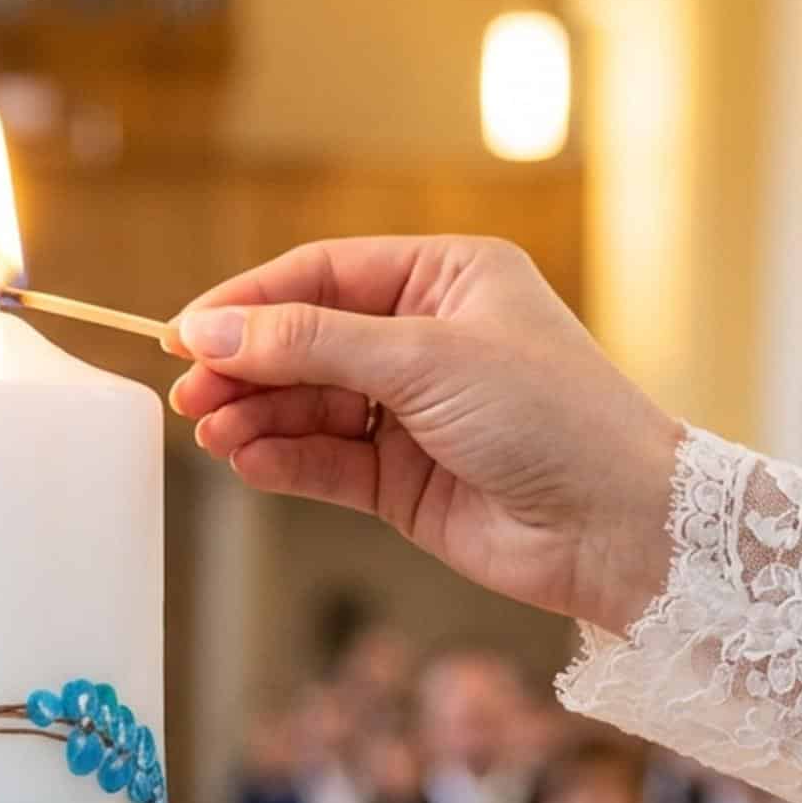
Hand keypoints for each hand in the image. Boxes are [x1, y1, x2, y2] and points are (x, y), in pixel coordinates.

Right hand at [166, 237, 682, 635]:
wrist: (615, 525)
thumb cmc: (551, 416)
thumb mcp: (425, 359)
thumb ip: (312, 345)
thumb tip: (215, 331)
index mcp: (446, 278)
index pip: (322, 276)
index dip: (249, 303)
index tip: (186, 333)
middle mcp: (425, 340)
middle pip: (305, 343)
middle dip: (246, 367)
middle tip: (189, 392)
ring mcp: (412, 413)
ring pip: (309, 407)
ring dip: (256, 418)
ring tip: (211, 432)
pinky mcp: (402, 481)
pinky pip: (325, 462)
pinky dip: (283, 460)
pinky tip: (247, 460)